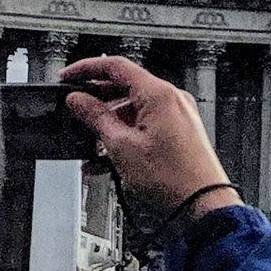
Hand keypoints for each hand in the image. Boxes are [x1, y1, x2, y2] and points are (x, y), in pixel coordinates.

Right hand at [57, 54, 237, 225]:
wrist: (202, 205)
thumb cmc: (174, 178)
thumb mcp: (122, 146)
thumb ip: (96, 117)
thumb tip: (78, 100)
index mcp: (159, 94)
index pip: (116, 66)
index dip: (87, 69)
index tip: (68, 77)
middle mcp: (172, 99)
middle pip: (125, 87)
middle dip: (97, 102)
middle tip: (76, 113)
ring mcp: (178, 115)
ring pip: (134, 109)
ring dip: (110, 124)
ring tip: (91, 145)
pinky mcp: (180, 132)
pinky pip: (146, 125)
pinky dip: (126, 135)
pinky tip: (109, 157)